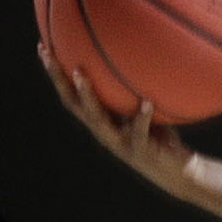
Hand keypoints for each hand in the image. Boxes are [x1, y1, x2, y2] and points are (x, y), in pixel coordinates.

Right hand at [43, 52, 201, 196]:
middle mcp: (105, 132)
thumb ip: (133, 93)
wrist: (178, 174)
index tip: (44, 47)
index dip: (56, 75)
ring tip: (80, 74)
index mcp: (102, 122)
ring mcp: (121, 143)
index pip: (72, 96)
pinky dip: (143, 117)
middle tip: (49, 55)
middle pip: (74, 104)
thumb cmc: (160, 138)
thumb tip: (131, 57)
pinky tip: (147, 102)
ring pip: (98, 119)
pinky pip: (140, 132)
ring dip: (88, 96)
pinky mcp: (142, 151)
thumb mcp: (142, 111)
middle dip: (60, 80)